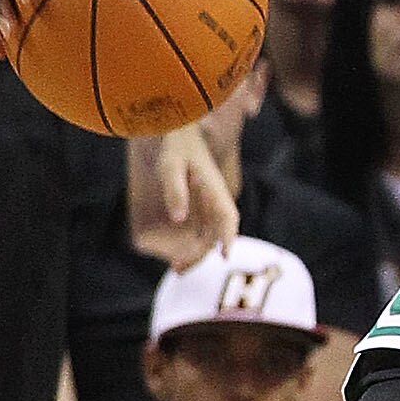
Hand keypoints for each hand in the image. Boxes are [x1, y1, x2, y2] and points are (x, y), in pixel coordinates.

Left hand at [128, 130, 239, 267]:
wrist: (178, 132)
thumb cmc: (175, 147)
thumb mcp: (170, 166)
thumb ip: (175, 191)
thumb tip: (179, 219)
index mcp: (215, 190)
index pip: (228, 217)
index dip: (229, 236)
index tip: (226, 255)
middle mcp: (216, 200)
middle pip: (216, 233)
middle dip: (200, 254)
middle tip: (179, 268)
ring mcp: (209, 204)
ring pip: (208, 234)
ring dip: (196, 252)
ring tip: (177, 266)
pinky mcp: (200, 206)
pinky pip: (200, 230)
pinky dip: (192, 244)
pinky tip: (178, 252)